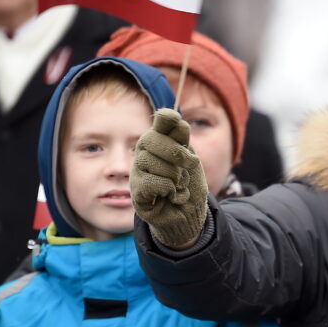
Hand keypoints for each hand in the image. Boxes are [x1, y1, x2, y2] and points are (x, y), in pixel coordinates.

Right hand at [132, 108, 208, 248]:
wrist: (189, 212)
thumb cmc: (189, 183)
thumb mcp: (190, 158)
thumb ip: (181, 138)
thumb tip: (170, 114)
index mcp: (161, 139)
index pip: (163, 120)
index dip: (169, 119)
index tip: (176, 121)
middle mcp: (145, 151)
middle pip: (154, 138)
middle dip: (178, 155)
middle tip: (188, 167)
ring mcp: (138, 170)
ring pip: (155, 163)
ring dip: (176, 177)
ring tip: (177, 185)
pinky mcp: (137, 190)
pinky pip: (154, 182)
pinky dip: (170, 190)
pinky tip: (170, 196)